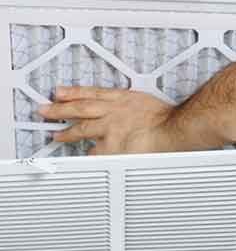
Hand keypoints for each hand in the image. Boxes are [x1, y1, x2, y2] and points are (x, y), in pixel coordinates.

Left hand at [36, 85, 178, 155]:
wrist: (175, 128)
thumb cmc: (168, 117)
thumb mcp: (148, 100)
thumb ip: (133, 105)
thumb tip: (129, 109)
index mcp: (122, 98)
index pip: (92, 93)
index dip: (73, 92)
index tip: (59, 93)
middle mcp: (113, 112)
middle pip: (80, 108)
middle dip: (60, 109)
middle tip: (45, 110)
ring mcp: (110, 129)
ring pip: (82, 129)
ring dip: (67, 133)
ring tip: (57, 136)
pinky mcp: (112, 147)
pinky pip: (96, 152)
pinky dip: (90, 155)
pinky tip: (83, 157)